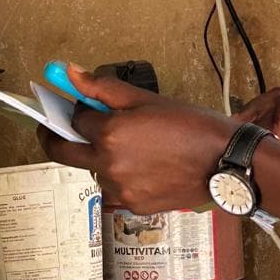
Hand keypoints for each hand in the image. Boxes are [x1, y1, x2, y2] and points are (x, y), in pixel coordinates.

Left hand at [39, 66, 235, 213]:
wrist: (225, 163)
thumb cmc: (192, 126)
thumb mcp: (147, 99)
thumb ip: (102, 88)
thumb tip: (69, 73)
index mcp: (110, 134)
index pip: (74, 119)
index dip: (76, 109)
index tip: (79, 105)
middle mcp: (109, 165)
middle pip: (64, 153)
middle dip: (54, 138)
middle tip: (55, 128)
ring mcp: (120, 190)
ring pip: (94, 170)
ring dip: (99, 157)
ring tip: (130, 145)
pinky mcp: (133, 206)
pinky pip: (114, 188)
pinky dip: (119, 175)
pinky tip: (144, 164)